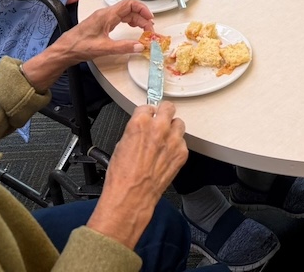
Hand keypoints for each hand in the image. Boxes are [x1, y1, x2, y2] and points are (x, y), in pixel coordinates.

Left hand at [21, 0, 153, 90]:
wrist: (64, 50)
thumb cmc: (80, 47)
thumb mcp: (103, 48)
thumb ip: (123, 47)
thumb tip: (140, 46)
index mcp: (107, 15)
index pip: (129, 4)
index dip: (142, 9)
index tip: (151, 19)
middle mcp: (106, 14)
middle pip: (129, 9)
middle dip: (142, 18)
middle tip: (150, 30)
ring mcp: (103, 18)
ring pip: (125, 14)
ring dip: (136, 20)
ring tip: (144, 30)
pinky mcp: (102, 23)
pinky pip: (119, 18)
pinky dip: (129, 22)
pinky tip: (133, 29)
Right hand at [87, 103, 188, 248]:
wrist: (132, 196)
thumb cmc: (122, 176)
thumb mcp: (121, 145)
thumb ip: (135, 131)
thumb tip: (141, 128)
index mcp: (140, 123)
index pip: (148, 106)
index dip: (146, 114)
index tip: (147, 117)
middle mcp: (159, 128)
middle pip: (168, 108)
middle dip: (163, 113)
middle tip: (160, 120)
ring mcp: (173, 140)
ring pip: (179, 124)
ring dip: (172, 129)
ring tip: (164, 139)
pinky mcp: (182, 153)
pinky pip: (182, 142)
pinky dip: (176, 146)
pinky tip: (166, 155)